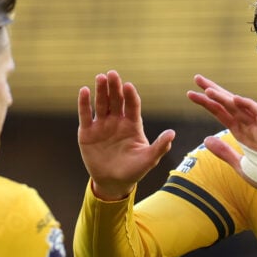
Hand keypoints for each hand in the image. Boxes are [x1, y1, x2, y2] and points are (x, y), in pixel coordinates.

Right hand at [78, 70, 175, 199]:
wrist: (112, 182)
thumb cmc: (133, 170)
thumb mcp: (148, 160)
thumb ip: (160, 147)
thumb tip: (172, 134)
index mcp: (133, 124)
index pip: (132, 106)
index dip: (130, 96)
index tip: (129, 86)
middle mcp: (117, 121)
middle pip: (116, 100)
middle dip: (114, 87)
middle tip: (113, 74)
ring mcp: (102, 125)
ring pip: (101, 104)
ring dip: (100, 90)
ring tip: (100, 77)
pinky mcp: (87, 132)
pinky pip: (85, 115)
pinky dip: (84, 103)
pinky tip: (84, 90)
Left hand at [187, 74, 256, 191]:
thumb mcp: (239, 164)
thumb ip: (224, 152)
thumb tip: (206, 140)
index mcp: (239, 131)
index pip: (220, 112)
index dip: (206, 102)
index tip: (191, 93)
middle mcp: (247, 125)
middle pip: (227, 104)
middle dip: (212, 90)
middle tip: (196, 78)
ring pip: (239, 107)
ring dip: (224, 97)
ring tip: (207, 89)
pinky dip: (248, 105)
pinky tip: (235, 98)